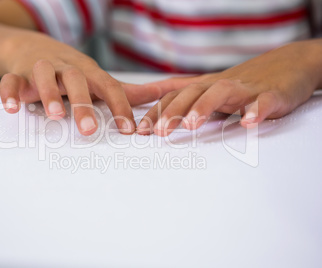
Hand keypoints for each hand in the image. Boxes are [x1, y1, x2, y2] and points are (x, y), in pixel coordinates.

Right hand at [0, 33, 162, 135]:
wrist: (34, 47)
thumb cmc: (74, 71)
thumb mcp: (100, 79)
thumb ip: (128, 92)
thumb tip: (167, 96)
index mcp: (90, 73)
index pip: (109, 87)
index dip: (120, 107)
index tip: (129, 131)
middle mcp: (68, 69)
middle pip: (77, 80)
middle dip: (84, 104)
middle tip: (90, 130)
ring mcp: (42, 69)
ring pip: (45, 75)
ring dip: (50, 93)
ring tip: (56, 116)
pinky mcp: (18, 74)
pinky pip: (11, 80)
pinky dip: (10, 91)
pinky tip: (12, 108)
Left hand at [136, 39, 321, 135]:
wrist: (290, 64)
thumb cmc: (246, 84)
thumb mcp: (214, 92)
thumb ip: (192, 102)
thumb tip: (162, 116)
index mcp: (206, 87)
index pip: (176, 97)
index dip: (157, 112)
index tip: (141, 131)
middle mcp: (221, 85)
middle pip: (192, 94)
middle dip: (173, 112)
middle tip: (158, 132)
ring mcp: (247, 88)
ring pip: (222, 93)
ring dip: (204, 107)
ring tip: (190, 125)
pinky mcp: (273, 94)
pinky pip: (264, 101)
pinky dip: (256, 109)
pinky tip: (247, 121)